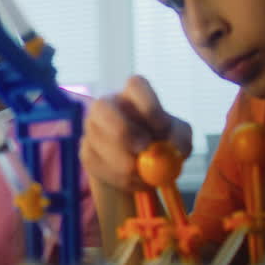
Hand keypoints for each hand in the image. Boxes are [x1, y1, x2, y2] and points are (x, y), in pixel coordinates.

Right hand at [80, 75, 192, 190]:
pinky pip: (99, 166)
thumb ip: (179, 140)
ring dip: (127, 165)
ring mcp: (91, 128)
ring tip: (147, 174)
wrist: (142, 167)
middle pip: (103, 109)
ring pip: (101, 143)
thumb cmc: (163, 143)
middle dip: (122, 131)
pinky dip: (120, 179)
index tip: (162, 127)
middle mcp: (107, 105)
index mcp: (134, 94)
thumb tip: (169, 148)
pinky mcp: (85, 151)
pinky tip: (133, 179)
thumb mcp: (179, 138)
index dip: (149, 105)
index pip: (136, 85)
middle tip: (142, 150)